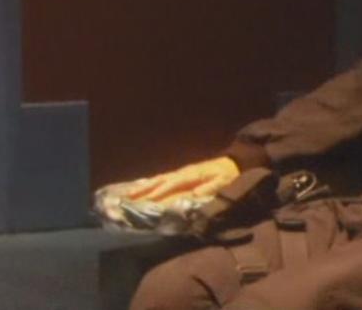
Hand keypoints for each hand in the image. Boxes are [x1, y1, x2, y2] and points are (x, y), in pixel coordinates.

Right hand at [125, 156, 239, 204]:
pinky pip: (163, 179)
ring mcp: (182, 172)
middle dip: (144, 189)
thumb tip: (194, 194)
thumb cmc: (228, 174)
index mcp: (192, 174)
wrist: (234, 162)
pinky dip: (152, 183)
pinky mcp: (182, 174)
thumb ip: (210, 188)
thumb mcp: (223, 182)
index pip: (172, 183)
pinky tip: (143, 188)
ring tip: (129, 194)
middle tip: (127, 197)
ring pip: (159, 179)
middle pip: (161, 180)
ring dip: (144, 186)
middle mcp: (183, 172)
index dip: (160, 192)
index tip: (147, 200)